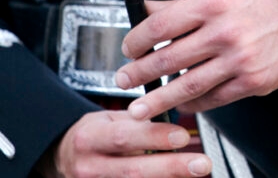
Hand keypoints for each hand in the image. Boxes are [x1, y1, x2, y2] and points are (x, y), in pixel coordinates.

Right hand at [36, 110, 211, 177]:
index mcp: (90, 138)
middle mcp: (90, 167)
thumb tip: (174, 119)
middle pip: (134, 170)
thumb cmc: (92, 135)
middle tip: (202, 164)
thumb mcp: (108, 119)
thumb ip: (137, 121)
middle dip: (172, 167)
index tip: (183, 137)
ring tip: (195, 174)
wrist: (62, 159)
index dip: (154, 137)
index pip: (125, 137)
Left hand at [115, 0, 277, 120]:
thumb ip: (187, 4)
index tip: (128, 47)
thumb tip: (150, 9)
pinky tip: (184, 105)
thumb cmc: (271, 0)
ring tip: (140, 108)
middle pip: (167, 59)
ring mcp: (238, 60)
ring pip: (186, 86)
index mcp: (214, 4)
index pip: (160, 25)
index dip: (136, 40)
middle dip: (138, 74)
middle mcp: (224, 32)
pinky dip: (195, 104)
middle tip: (124, 81)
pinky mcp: (252, 82)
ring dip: (158, 99)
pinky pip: (214, 98)